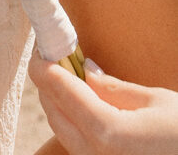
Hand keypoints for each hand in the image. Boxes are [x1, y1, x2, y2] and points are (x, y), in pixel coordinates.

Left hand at [29, 50, 177, 153]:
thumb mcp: (155, 102)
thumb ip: (113, 88)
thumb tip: (84, 69)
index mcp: (108, 133)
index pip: (61, 91)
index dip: (45, 66)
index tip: (40, 49)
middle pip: (55, 113)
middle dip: (49, 83)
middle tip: (54, 57)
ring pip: (62, 132)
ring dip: (58, 103)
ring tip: (67, 77)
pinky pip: (77, 145)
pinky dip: (72, 122)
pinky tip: (81, 104)